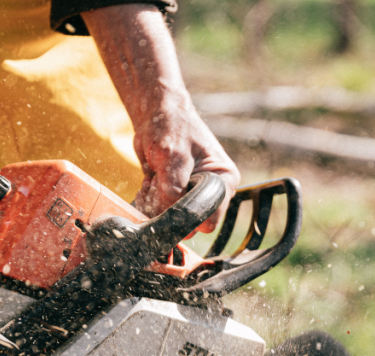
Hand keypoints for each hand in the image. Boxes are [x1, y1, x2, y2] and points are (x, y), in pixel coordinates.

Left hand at [84, 5, 239, 231]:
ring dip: (158, 204)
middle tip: (159, 183)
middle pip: (192, 222)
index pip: (210, 219)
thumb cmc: (171, 126)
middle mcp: (213, 192)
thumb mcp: (173, 156)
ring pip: (174, 219)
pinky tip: (151, 181)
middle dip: (170, 209)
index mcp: (224, 181)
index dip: (188, 217)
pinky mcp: (178, 196)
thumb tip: (168, 219)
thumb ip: (173, 189)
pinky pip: (162, 213)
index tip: (169, 200)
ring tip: (155, 177)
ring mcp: (195, 195)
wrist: (156, 113)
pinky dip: (151, 201)